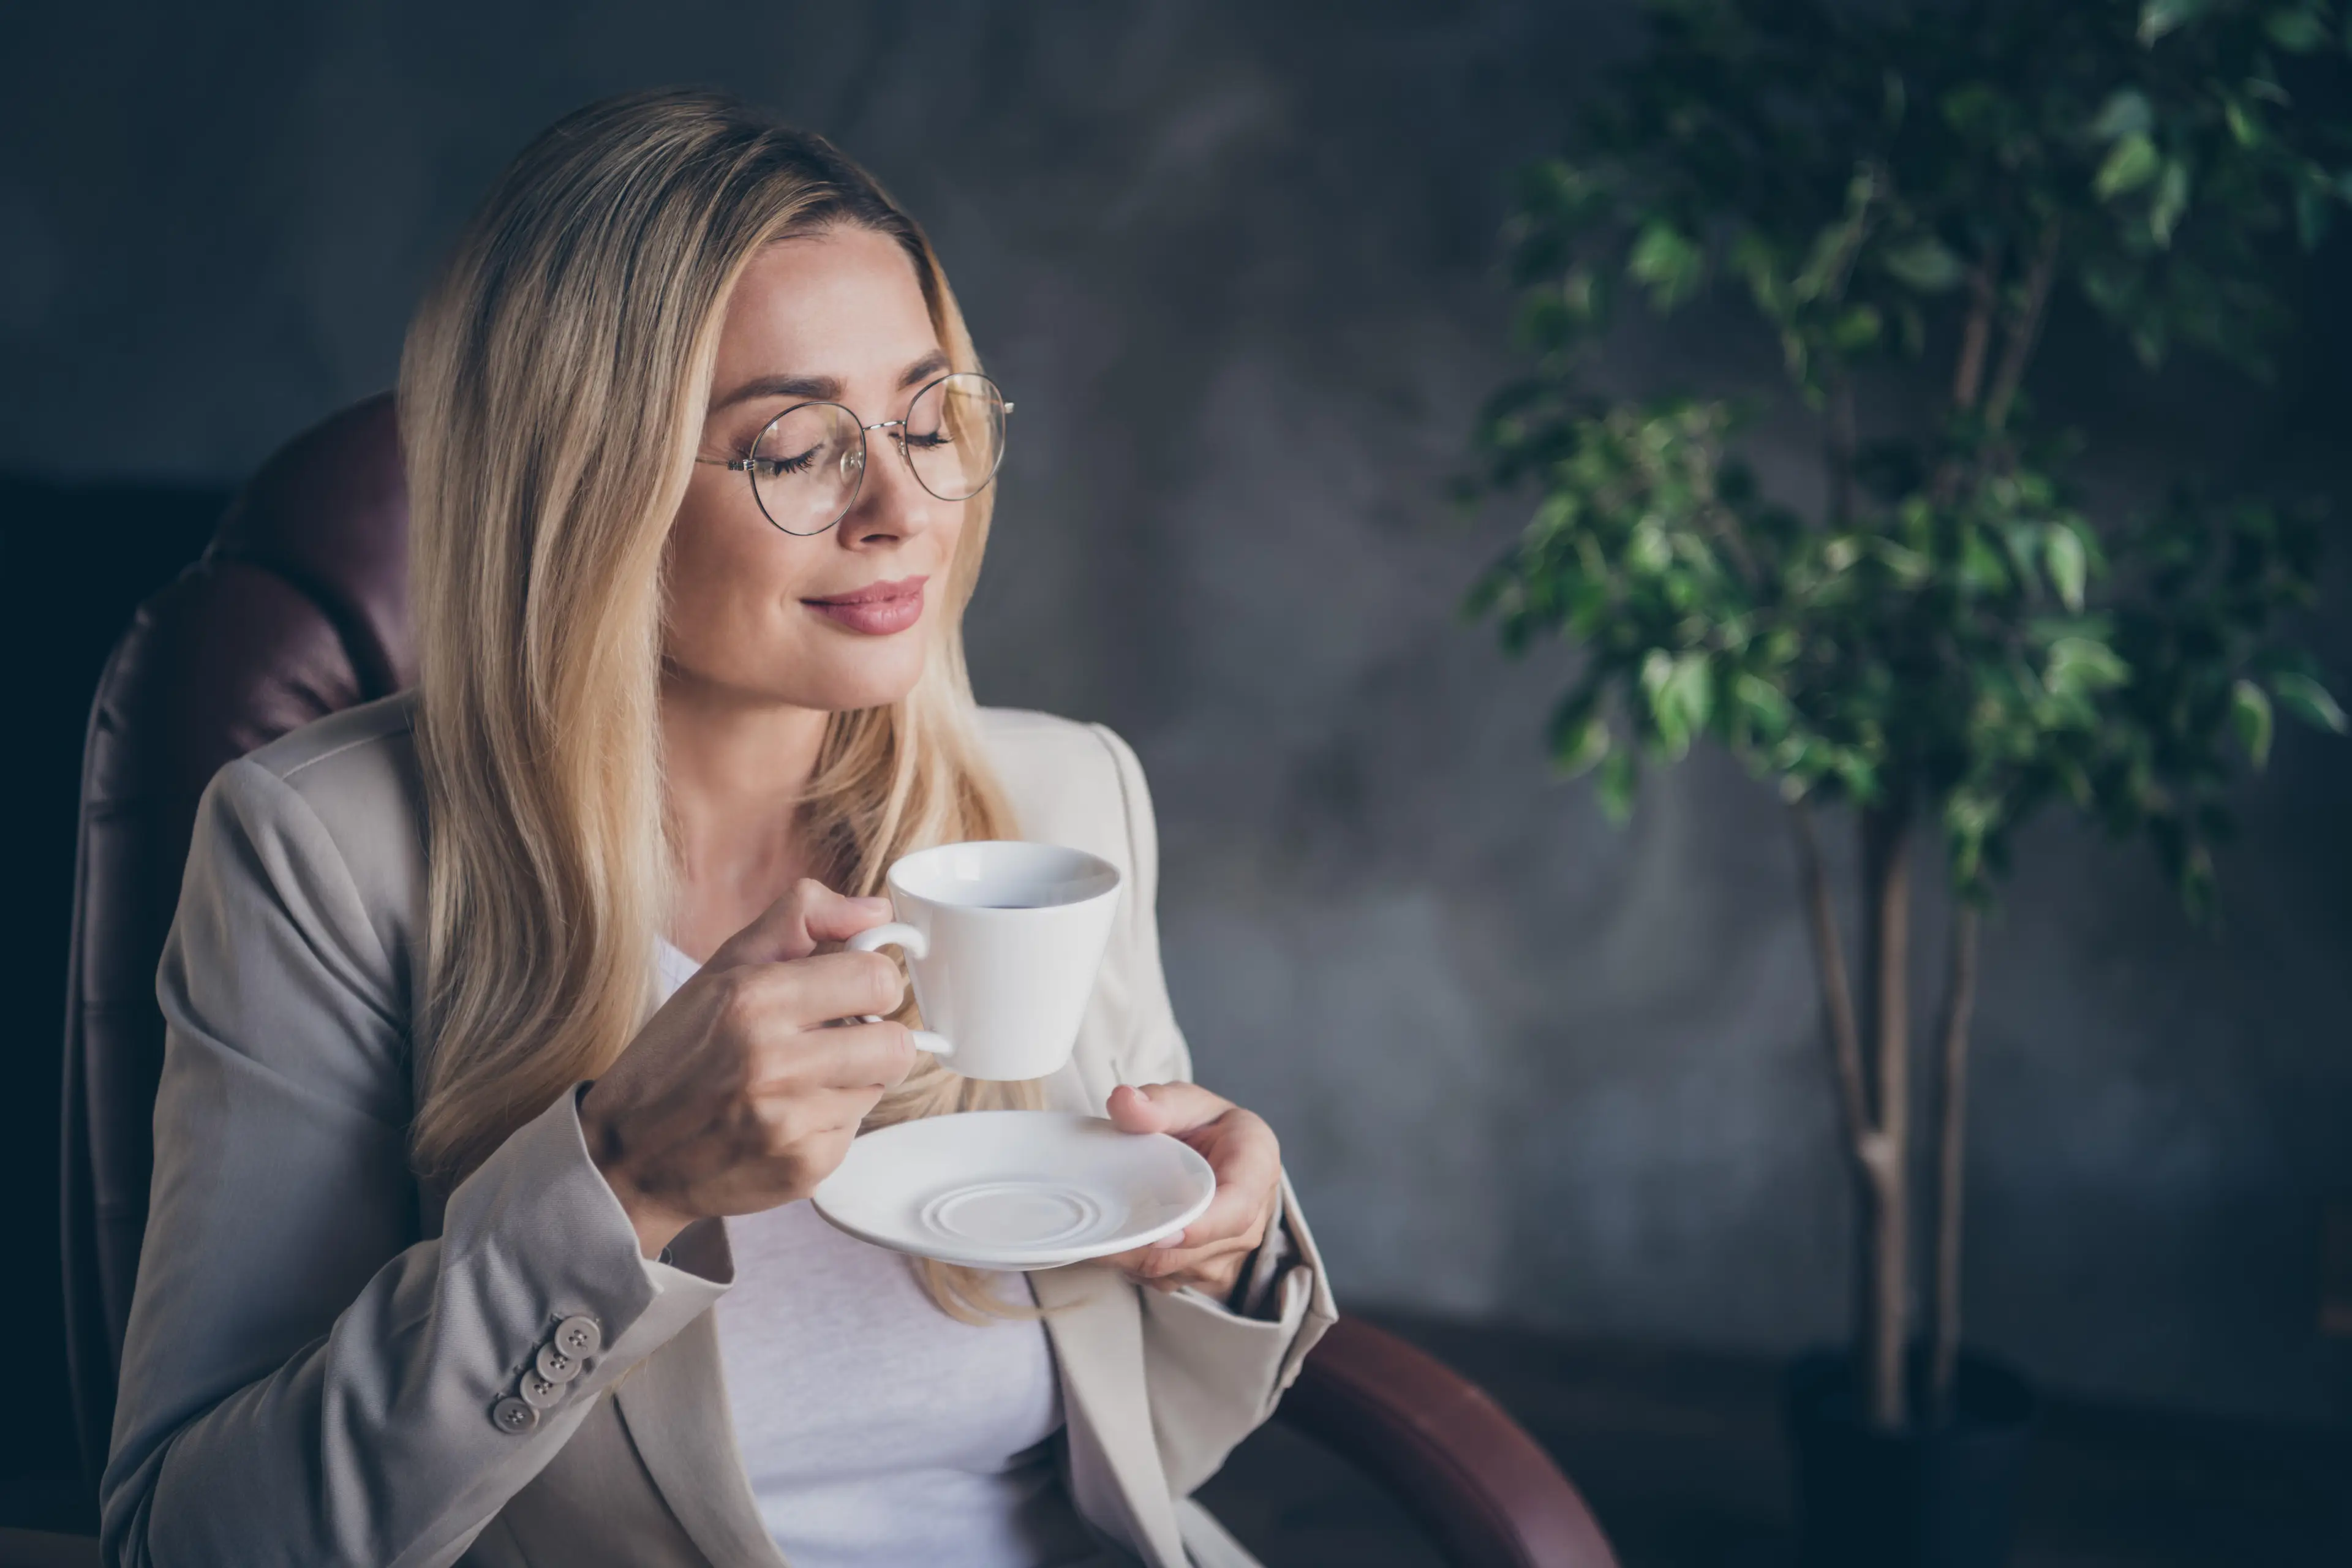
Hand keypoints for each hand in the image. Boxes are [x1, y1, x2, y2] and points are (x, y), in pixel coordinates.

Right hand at [578, 881, 915, 1258]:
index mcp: (754, 999)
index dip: (875, 984)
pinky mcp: (804, 1169)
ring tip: (796, 1081)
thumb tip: (877, 910)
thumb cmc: (678, 1054)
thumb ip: (801, 919)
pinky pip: (855, 1133)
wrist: (626, 1155)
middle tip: (837, 1040)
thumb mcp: (723, 967)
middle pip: (897, 1044)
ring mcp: (790, 1122)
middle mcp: (773, 1062)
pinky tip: (784, 1120)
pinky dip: (829, 1124)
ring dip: (850, 1081)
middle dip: (875, 1038)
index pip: (879, 979)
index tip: (856, 992)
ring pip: (877, 1088)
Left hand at [1097, 1081, 1280, 1300]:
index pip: (1236, 1208)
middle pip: (1193, 1250)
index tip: (1160, 1234)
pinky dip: (1133, 1265)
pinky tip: (1116, 1237)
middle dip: (1138, 1245)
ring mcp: (1231, 1255)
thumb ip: (1159, 1102)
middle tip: (1088, 1231)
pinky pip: (1164, 1280)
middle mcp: (1252, 1221)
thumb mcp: (1188, 1102)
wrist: (1225, 1156)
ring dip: (1129, 1257)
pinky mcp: (1208, 1275)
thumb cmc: (1207, 1127)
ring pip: (1172, 1270)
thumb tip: (1124, 1102)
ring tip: (1094, 1229)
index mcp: (1256, 1167)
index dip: (1201, 1226)